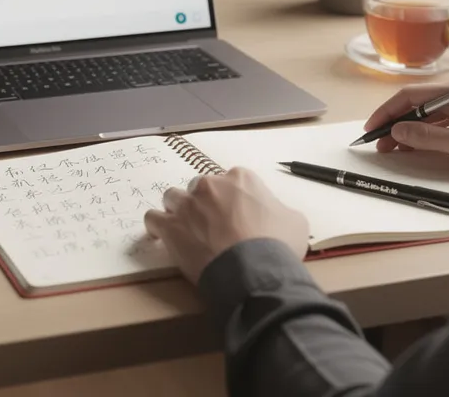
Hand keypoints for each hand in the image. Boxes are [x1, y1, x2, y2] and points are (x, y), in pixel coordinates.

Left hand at [143, 168, 309, 283]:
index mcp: (240, 178)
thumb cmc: (277, 244)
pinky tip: (161, 236)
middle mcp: (210, 185)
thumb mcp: (295, 221)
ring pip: (173, 198)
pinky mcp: (170, 227)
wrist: (253, 269)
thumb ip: (279, 210)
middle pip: (200, 188)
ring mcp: (187, 204)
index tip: (236, 216)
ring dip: (178, 211)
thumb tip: (276, 216)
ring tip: (186, 230)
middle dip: (204, 203)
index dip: (233, 200)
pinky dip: (157, 226)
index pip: (232, 181)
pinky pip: (153, 218)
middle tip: (213, 226)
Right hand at [365, 84, 448, 174]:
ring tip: (391, 148)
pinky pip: (435, 124)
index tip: (372, 128)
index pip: (409, 96)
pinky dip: (421, 135)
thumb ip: (427, 136)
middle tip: (378, 143)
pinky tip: (412, 147)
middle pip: (414, 105)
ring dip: (406, 131)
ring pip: (423, 116)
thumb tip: (397, 129)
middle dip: (393, 123)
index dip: (386, 111)